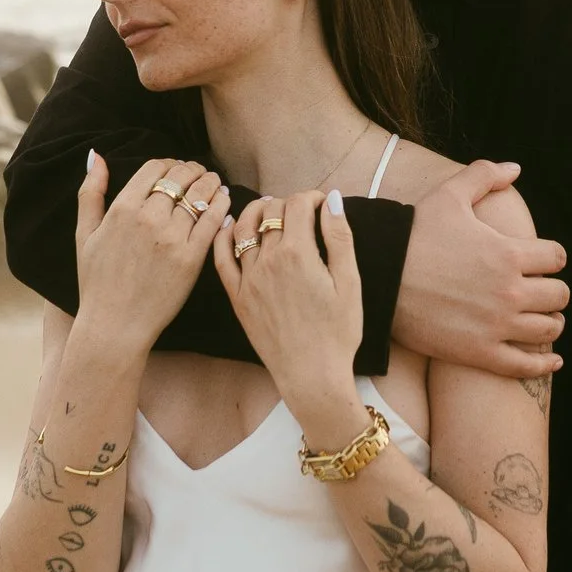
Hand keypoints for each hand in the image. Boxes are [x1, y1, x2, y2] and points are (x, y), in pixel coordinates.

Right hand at [74, 153, 229, 350]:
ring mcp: (172, 238)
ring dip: (210, 182)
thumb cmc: (97, 282)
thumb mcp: (84, 234)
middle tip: (199, 172)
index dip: (169, 163)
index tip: (176, 168)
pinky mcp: (192, 258)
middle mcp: (148, 218)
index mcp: (122, 209)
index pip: (155, 168)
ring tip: (213, 182)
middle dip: (192, 169)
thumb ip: (90, 193)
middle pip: (180, 176)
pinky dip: (221, 203)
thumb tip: (95, 157)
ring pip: (200, 193)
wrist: (115, 325)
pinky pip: (213, 219)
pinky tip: (223, 199)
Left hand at [214, 189, 363, 405]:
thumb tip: (333, 201)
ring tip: (268, 209)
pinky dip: (222, 236)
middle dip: (288, 203)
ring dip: (255, 211)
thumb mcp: (350, 283)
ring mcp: (248, 279)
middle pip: (271, 212)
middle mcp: (267, 261)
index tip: (322, 203)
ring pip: (242, 228)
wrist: (312, 374)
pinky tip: (228, 226)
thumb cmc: (338, 332)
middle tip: (302, 210)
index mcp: (298, 253)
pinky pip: (221, 259)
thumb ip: (340, 238)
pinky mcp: (237, 297)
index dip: (312, 197)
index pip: (298, 205)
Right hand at [390, 161, 568, 379]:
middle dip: (553, 290)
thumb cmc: (413, 235)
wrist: (378, 278)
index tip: (541, 261)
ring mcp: (497, 326)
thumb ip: (484, 176)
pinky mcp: (480, 353)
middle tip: (541, 291)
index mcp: (509, 253)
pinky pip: (526, 365)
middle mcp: (510, 291)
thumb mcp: (448, 196)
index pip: (557, 258)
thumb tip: (514, 169)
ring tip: (543, 319)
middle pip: (559, 295)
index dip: (551, 257)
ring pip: (549, 328)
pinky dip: (544, 364)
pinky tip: (552, 362)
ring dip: (551, 322)